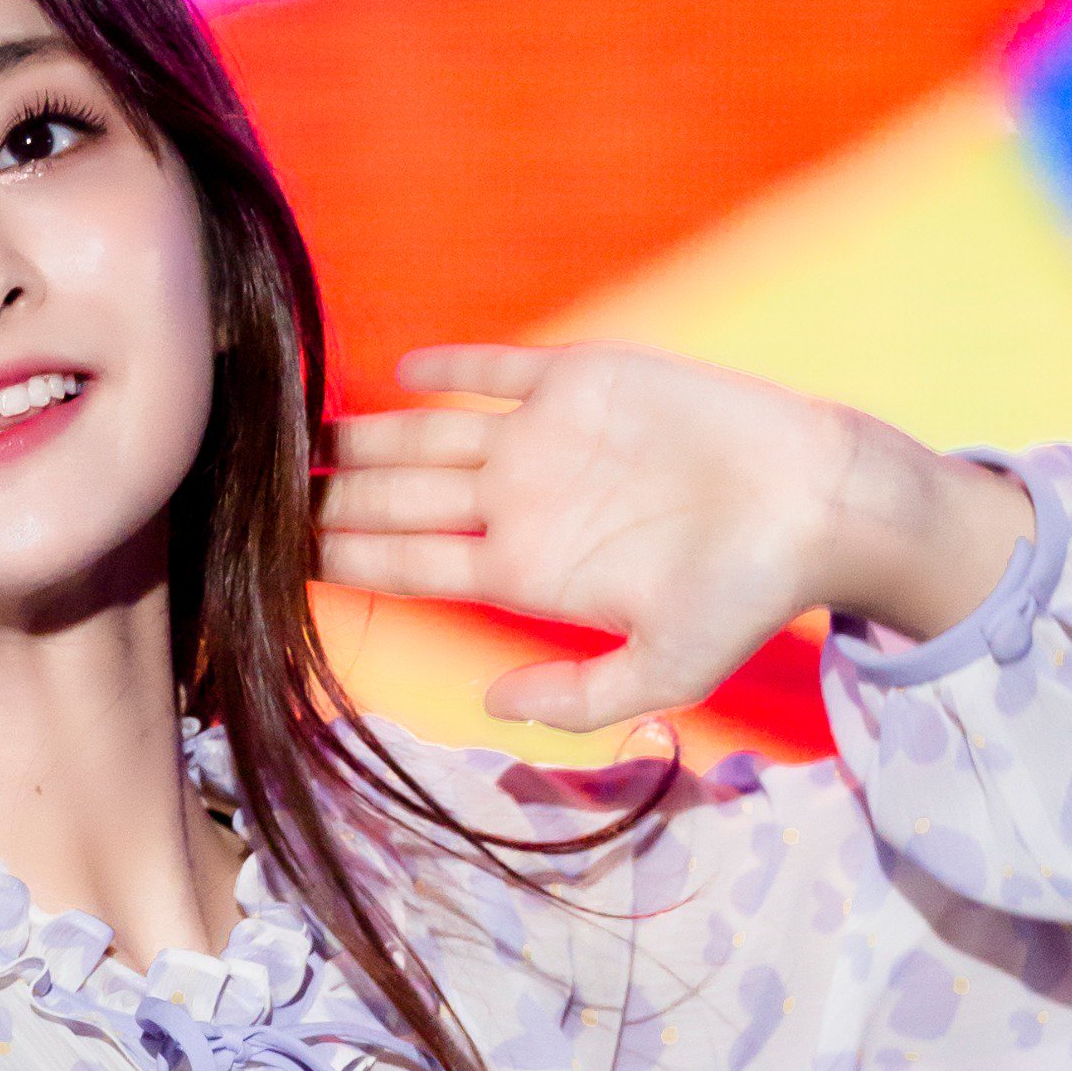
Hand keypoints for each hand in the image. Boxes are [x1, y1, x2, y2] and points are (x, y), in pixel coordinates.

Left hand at [316, 341, 1031, 732]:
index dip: (342, 560)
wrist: (817, 502)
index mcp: (527, 571)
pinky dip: (450, 365)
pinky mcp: (583, 377)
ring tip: (301, 435)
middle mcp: (521, 502)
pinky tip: (398, 370)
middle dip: (331, 500)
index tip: (276, 562)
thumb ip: (576, 695)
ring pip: (428, 435)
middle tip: (255, 492)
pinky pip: (498, 366)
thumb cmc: (746, 596)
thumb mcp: (664, 671)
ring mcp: (545, 438)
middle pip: (399, 499)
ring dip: (365, 436)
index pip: (410, 565)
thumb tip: (491, 705)